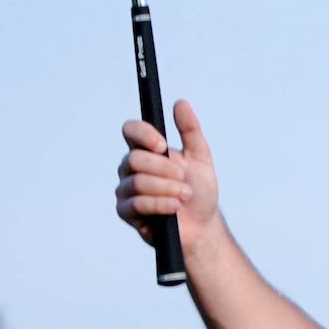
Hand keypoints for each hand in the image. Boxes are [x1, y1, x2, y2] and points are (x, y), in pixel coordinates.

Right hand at [115, 99, 219, 246]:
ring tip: (184, 195)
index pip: (131, 130)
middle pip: (135, 158)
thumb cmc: (200, 191)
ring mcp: (126, 189)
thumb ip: (190, 130)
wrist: (202, 225)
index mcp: (146, 150)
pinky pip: (136, 204)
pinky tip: (174, 208)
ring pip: (137, 182)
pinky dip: (159, 205)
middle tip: (184, 178)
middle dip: (164, 169)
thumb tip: (180, 102)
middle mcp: (130, 167)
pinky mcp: (126, 212)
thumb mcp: (201, 157)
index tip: (163, 145)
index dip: (144, 135)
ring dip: (167, 189)